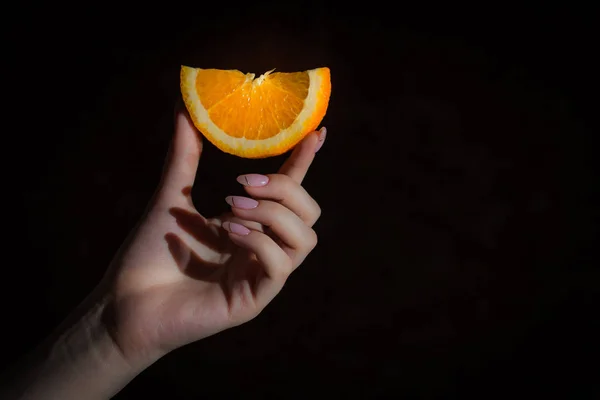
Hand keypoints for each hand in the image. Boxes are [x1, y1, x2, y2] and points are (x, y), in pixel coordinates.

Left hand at [103, 108, 325, 363]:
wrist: (124, 301)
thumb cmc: (150, 253)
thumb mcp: (172, 197)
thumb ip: (185, 155)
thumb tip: (184, 108)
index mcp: (249, 224)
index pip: (289, 191)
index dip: (304, 162)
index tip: (317, 132)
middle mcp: (262, 248)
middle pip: (309, 213)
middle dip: (286, 188)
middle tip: (244, 181)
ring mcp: (260, 275)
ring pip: (305, 239)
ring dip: (274, 213)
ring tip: (233, 206)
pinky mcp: (253, 300)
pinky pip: (280, 266)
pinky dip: (260, 242)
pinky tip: (230, 233)